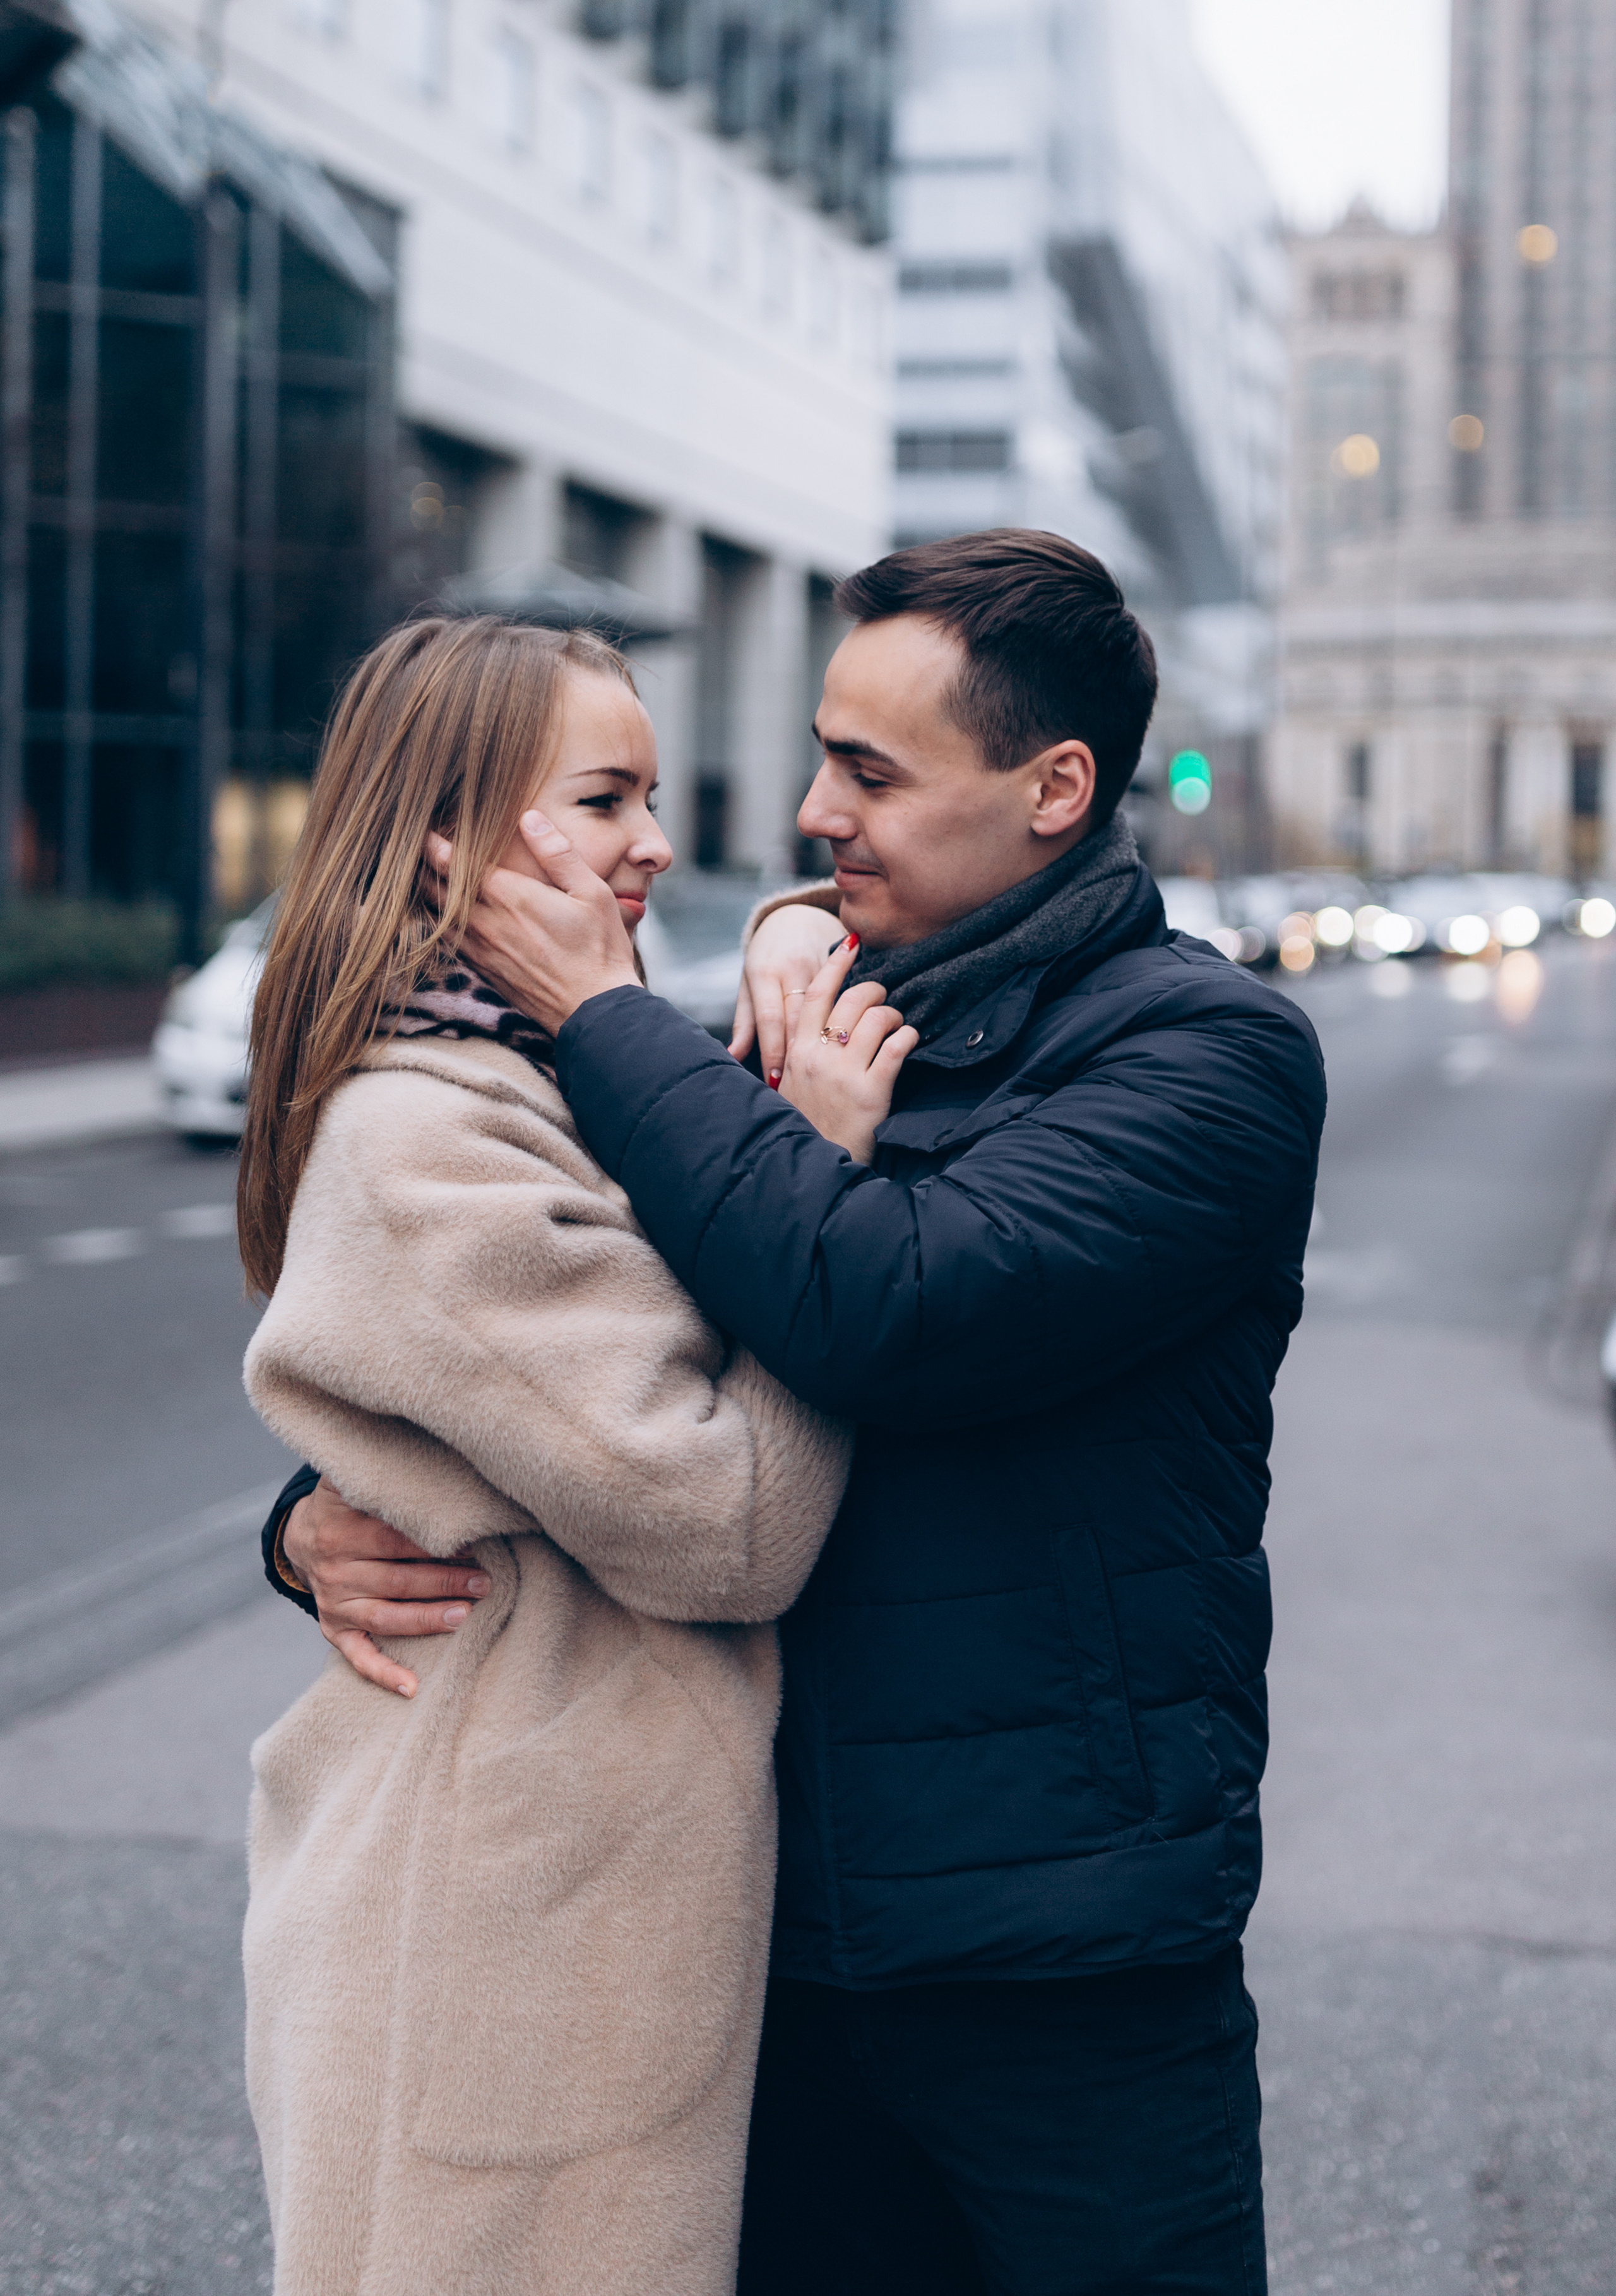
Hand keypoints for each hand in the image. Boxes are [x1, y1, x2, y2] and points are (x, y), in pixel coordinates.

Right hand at [282, 1475, 490, 1697]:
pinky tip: (412, 1687)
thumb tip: (417, 1444)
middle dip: (443, 1580)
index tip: (470, 1544)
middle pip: (396, 1578)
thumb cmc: (346, 1502)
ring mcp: (334, 1601)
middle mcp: (335, 1567)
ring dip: (427, 1619)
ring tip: (466, 1614)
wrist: (299, 1536)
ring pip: (385, 1616)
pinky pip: (357, 1656)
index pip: (393, 1538)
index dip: (432, 1542)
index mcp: (341, 1527)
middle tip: (485, 1581)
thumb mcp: (350, 1478)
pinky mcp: (333, 1628)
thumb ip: (377, 1467)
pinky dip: (383, 1673)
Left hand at [423, 814, 640, 1034]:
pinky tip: (439, 916)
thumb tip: (531, 818)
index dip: (430, 844)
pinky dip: (436, 923)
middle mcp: (486, 923)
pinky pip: (447, 941)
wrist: (594, 1011)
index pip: (452, 864)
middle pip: (434, 889)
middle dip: (419, 866)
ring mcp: (481, 950)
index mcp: (509, 897)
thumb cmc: (599, 950)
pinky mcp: (484, 970)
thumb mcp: (591, 893)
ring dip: (424, 895)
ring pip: (434, 916)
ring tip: (417, 875)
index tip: (420, 829)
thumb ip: (558, 853)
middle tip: (411, 848)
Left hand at [730, 902, 848, 1084]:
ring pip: (826, 1008)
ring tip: (828, 1072)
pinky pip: (845, 993)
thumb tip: (732, 1055)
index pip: (769, 1019)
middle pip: (798, 1018)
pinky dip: (847, 1018)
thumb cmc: (765, 959)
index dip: (773, 1052)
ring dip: (825, 1040)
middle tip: (802, 1086)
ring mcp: (818, 963)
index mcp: (763, 974)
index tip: (776, 1081)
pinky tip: (853, 1042)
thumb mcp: (749, 985)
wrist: (794, 917)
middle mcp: (791, 968)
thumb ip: (745, 1021)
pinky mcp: (840, 965)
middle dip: (799, 1053)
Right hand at [778, 940, 917, 1162]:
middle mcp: (818, 1057)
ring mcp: (844, 1074)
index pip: (817, 994)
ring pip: (875, 1019)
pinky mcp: (872, 1092)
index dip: (837, 965)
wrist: (812, 1168)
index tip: (852, 945)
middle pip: (851, 999)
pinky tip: (910, 1041)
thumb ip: (801, 1055)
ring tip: (897, 1026)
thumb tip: (820, 1026)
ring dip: (893, 1016)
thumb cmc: (807, 1125)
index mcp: (797, 1051)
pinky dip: (908, 1038)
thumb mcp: (791, 1086)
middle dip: (875, 991)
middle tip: (884, 999)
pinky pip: (896, 1048)